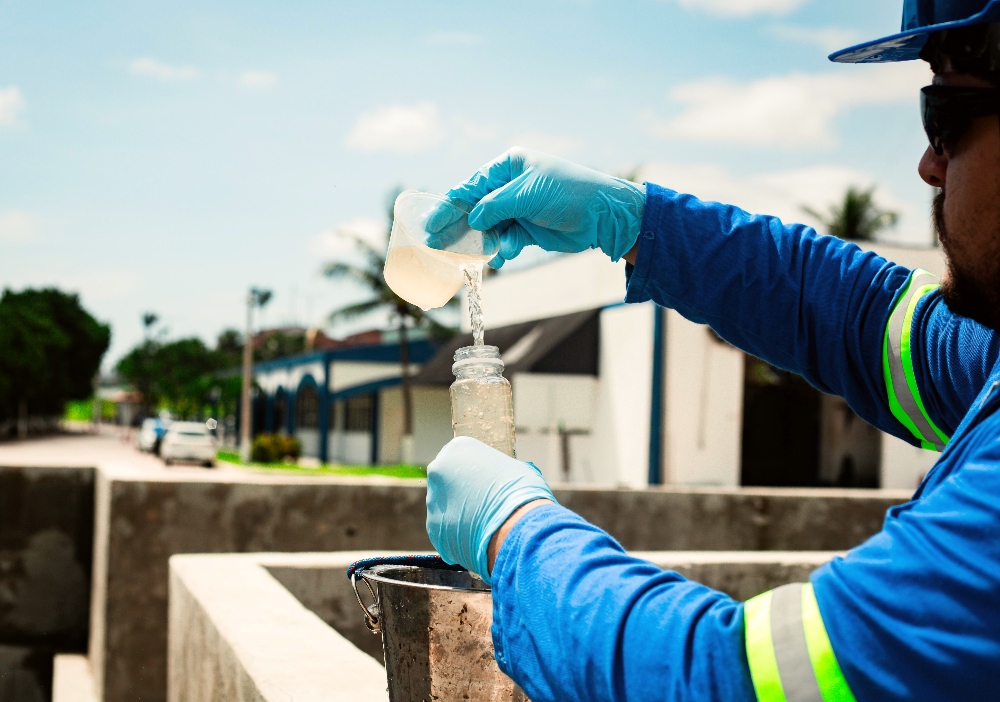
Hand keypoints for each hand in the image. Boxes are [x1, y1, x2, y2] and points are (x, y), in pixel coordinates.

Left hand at [426, 436, 555, 582]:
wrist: (515, 527)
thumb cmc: (521, 492)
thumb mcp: (516, 469)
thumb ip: (499, 470)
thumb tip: (503, 478)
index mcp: (458, 449)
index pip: (459, 456)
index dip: (473, 471)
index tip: (484, 482)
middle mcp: (439, 470)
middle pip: (447, 480)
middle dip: (461, 492)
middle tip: (482, 503)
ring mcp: (433, 500)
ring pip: (445, 506)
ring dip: (459, 514)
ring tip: (483, 523)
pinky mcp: (434, 527)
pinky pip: (445, 529)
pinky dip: (458, 534)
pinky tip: (477, 537)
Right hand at [440, 147, 645, 267]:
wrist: (603, 215)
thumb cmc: (567, 192)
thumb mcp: (527, 194)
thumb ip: (495, 206)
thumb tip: (472, 220)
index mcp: (509, 167)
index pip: (472, 186)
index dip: (450, 205)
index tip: (432, 223)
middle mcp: (510, 186)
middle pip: (476, 208)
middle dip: (460, 226)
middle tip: (439, 244)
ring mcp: (518, 209)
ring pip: (490, 228)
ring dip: (484, 243)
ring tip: (480, 256)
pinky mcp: (528, 230)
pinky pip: (506, 240)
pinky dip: (503, 249)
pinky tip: (503, 257)